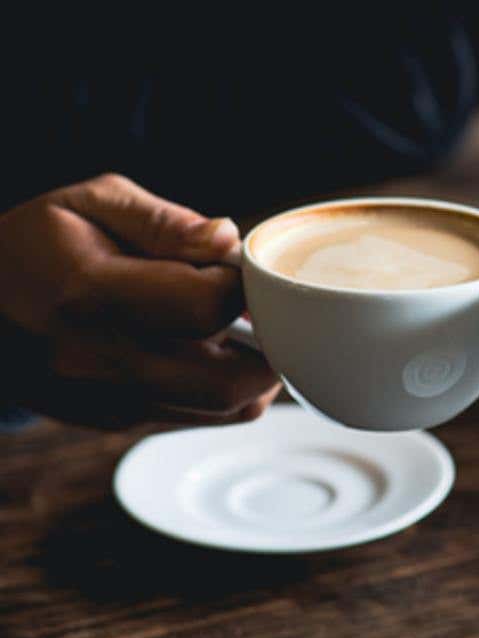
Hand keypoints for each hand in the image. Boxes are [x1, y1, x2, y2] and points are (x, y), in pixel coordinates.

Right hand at [0, 174, 278, 428]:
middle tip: (269, 314)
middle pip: (230, 381)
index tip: (240, 271)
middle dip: (271, 348)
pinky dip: (223, 387)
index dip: (242, 287)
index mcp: (91, 294)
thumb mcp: (90, 204)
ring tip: (244, 330)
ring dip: (256, 373)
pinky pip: (199, 415)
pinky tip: (210, 350)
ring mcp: (110, 400)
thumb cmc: (34, 247)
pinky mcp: (117, 421)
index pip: (206, 306)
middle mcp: (100, 359)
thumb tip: (229, 241)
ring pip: (226, 408)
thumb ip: (167, 223)